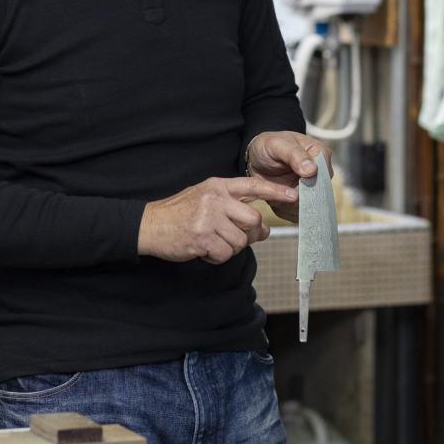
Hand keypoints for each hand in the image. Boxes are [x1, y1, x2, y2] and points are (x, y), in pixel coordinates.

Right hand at [139, 176, 296, 264]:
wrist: (149, 225)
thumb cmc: (179, 213)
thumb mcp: (206, 198)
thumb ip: (233, 206)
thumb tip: (263, 227)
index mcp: (218, 186)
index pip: (253, 185)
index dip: (275, 190)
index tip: (293, 195)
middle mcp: (215, 199)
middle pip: (254, 218)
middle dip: (250, 233)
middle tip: (237, 236)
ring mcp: (208, 217)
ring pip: (240, 241)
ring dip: (229, 248)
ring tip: (212, 242)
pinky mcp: (201, 237)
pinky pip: (224, 254)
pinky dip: (216, 258)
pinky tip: (204, 250)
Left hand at [246, 131, 325, 223]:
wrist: (257, 158)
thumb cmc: (269, 147)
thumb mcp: (277, 145)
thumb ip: (295, 154)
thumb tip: (312, 170)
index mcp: (320, 154)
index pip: (324, 175)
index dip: (311, 183)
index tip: (296, 184)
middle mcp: (320, 173)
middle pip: (318, 194)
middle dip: (300, 197)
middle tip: (282, 193)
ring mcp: (313, 189)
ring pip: (309, 207)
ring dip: (290, 205)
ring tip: (276, 194)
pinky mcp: (303, 202)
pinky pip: (298, 214)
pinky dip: (285, 211)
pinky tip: (276, 201)